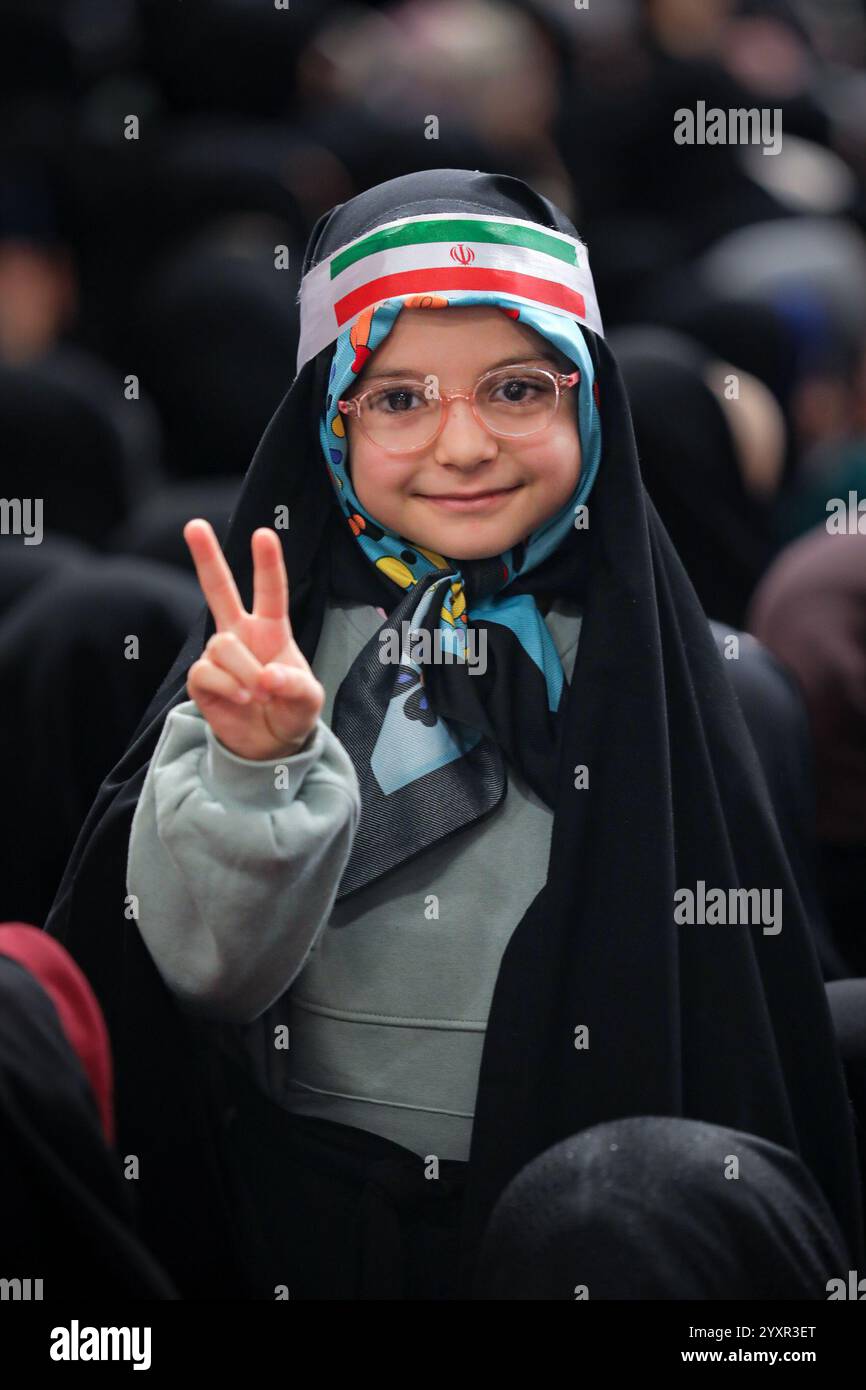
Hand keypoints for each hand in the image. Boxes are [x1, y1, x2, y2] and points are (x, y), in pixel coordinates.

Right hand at [183, 519, 323, 760]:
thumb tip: (266, 677)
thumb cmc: (291, 712)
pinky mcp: (201, 679)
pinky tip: (241, 699)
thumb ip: (295, 686)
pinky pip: (206, 671)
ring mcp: (218, 655)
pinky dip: (227, 687)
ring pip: (221, 645)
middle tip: (194, 525)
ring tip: (258, 694)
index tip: (263, 534)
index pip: (270, 592)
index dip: (267, 564)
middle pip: (219, 590)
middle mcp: (241, 634)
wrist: (269, 746)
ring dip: (243, 671)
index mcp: (272, 631)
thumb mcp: (308, 701)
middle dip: (206, 557)